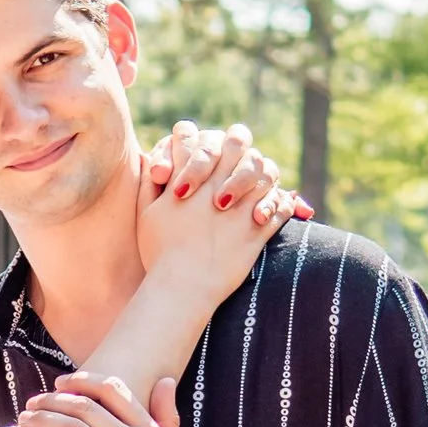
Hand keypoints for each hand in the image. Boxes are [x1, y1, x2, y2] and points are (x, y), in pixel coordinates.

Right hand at [135, 123, 305, 310]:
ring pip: (266, 173)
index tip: (212, 153)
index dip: (209, 141)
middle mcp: (219, 186)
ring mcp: (242, 207)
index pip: (206, 140)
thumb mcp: (146, 213)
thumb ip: (149, 182)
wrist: (182, 286)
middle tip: (239, 159)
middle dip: (241, 149)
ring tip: (259, 184)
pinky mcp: (258, 230)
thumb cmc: (159, 251)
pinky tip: (272, 208)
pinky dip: (281, 204)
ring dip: (264, 175)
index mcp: (192, 178)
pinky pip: (280, 207)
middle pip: (240, 148)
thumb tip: (150, 159)